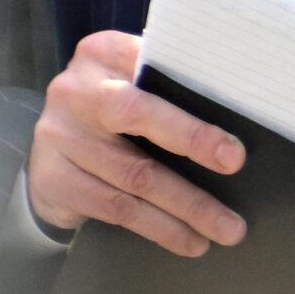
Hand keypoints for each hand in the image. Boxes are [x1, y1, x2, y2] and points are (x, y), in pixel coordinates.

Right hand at [26, 30, 247, 257]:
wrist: (51, 146)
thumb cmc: (115, 107)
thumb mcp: (134, 80)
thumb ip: (171, 82)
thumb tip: (243, 105)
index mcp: (103, 53)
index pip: (153, 74)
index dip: (192, 118)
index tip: (233, 151)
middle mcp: (75, 91)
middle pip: (137, 118)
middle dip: (192, 147)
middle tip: (235, 176)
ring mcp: (58, 136)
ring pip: (133, 177)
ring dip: (185, 209)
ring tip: (225, 229)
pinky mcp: (52, 179)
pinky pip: (115, 208)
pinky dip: (158, 227)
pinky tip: (189, 240)